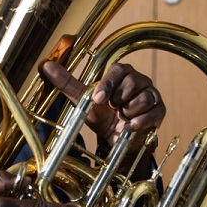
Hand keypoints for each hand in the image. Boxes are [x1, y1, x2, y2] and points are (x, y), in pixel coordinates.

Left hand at [40, 61, 165, 152]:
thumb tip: (46, 65)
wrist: (115, 140)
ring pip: (142, 99)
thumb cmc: (101, 116)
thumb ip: (66, 82)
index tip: (98, 100)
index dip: (108, 85)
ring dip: (128, 113)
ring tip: (122, 118)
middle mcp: (139, 80)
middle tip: (113, 110)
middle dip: (118, 101)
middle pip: (132, 83)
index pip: (118, 70)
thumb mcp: (83, 100)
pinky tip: (129, 127)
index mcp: (122, 74)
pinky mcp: (160, 110)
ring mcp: (152, 94)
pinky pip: (152, 113)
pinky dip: (138, 122)